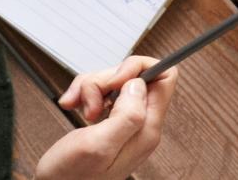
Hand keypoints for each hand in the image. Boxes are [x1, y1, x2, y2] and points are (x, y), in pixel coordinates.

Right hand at [39, 56, 176, 179]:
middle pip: (134, 77)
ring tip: (79, 108)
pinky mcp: (109, 121)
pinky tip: (74, 106)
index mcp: (146, 129)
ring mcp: (125, 122)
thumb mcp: (99, 145)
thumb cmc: (73, 177)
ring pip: (114, 82)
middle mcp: (141, 124)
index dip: (139, 68)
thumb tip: (139, 84)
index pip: (164, 78)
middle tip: (91, 103)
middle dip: (105, 80)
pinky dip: (84, 94)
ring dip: (91, 87)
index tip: (115, 79)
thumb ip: (127, 115)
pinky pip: (101, 93)